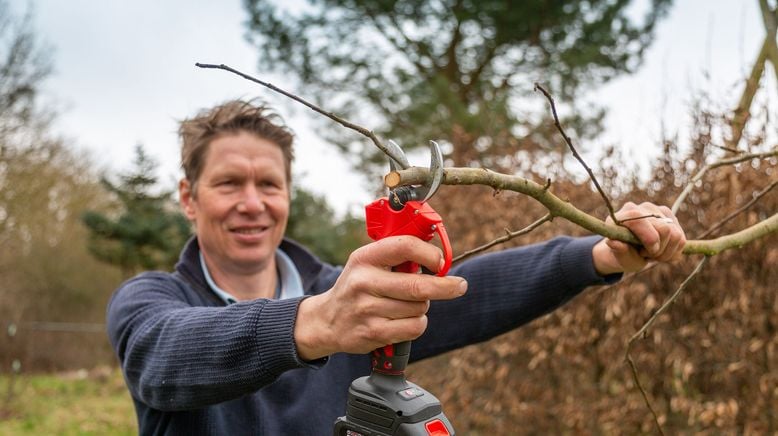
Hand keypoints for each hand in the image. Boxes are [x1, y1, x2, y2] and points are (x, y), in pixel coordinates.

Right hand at [294, 236, 467, 360]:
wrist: (326, 321)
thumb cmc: (357, 287)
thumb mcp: (367, 262)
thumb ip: (397, 256)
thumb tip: (439, 256)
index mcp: (365, 258)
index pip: (405, 246)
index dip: (430, 254)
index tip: (441, 262)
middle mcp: (364, 281)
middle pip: (418, 285)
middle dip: (445, 286)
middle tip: (459, 286)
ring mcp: (367, 309)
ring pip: (419, 308)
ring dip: (423, 307)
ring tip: (408, 304)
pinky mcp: (373, 332)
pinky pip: (414, 327)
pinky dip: (417, 324)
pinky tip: (405, 320)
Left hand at [592, 202, 686, 274]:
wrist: (629, 250)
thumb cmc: (622, 252)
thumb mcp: (618, 255)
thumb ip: (618, 249)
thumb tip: (612, 242)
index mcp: (625, 215)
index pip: (641, 221)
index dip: (649, 241)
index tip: (645, 253)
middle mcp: (643, 208)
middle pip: (664, 230)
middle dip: (659, 250)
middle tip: (648, 255)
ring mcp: (659, 211)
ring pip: (676, 235)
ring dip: (667, 252)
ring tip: (654, 254)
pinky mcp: (671, 218)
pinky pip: (682, 239)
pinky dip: (674, 251)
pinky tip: (662, 252)